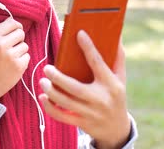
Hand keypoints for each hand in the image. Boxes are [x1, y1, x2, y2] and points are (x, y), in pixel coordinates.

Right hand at [0, 17, 29, 99]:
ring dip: (19, 51)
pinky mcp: (19, 66)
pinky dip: (22, 61)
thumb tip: (10, 19)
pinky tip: (12, 66)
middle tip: (12, 47)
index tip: (15, 31)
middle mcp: (1, 45)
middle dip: (18, 39)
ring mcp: (11, 56)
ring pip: (25, 45)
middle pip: (21, 33)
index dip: (15, 26)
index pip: (12, 22)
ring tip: (9, 58)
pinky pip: (27, 56)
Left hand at [39, 30, 129, 148]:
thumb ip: (118, 58)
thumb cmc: (116, 96)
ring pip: (66, 102)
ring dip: (51, 91)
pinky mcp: (82, 123)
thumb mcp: (120, 78)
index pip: (98, 63)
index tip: (79, 34)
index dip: (88, 47)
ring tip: (42, 81)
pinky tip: (43, 98)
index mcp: (111, 84)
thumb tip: (115, 36)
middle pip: (75, 88)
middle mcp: (101, 99)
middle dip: (58, 78)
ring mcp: (91, 113)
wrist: (117, 129)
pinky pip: (62, 116)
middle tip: (46, 68)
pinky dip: (50, 108)